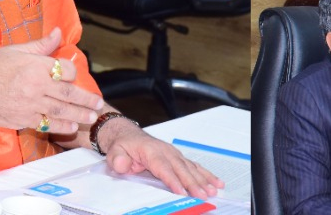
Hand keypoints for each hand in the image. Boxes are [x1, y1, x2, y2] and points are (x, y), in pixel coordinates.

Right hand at [0, 28, 103, 133]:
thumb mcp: (16, 51)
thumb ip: (41, 45)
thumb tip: (58, 32)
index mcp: (35, 67)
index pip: (65, 70)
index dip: (71, 72)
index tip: (72, 75)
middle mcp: (35, 86)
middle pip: (68, 93)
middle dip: (86, 100)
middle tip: (99, 104)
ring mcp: (30, 105)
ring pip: (61, 111)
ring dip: (79, 115)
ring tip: (91, 118)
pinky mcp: (23, 119)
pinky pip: (46, 124)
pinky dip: (60, 127)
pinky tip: (71, 127)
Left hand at [100, 121, 224, 198]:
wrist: (128, 135)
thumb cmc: (124, 145)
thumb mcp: (115, 151)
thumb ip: (118, 159)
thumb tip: (122, 164)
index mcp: (152, 151)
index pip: (164, 168)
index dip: (174, 180)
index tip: (182, 192)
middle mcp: (167, 152)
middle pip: (182, 169)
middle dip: (194, 183)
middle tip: (203, 195)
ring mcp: (175, 154)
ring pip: (191, 168)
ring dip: (203, 180)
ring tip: (214, 190)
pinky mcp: (179, 158)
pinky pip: (195, 167)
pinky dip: (206, 175)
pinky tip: (216, 182)